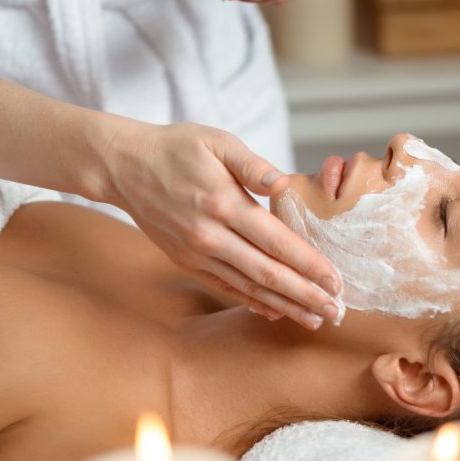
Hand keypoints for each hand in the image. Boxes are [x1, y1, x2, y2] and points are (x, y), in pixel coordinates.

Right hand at [105, 121, 341, 329]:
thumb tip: (283, 183)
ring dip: (284, 306)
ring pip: (248, 287)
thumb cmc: (176, 148)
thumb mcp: (217, 141)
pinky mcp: (187, 261)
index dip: (309, 265)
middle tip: (335, 312)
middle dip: (305, 295)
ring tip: (314, 319)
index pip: (276, 241)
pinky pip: (225, 287)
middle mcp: (211, 235)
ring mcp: (197, 252)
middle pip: (267, 273)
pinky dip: (252, 301)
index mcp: (224, 203)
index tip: (335, 281)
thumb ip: (252, 164)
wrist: (124, 166)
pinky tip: (275, 311)